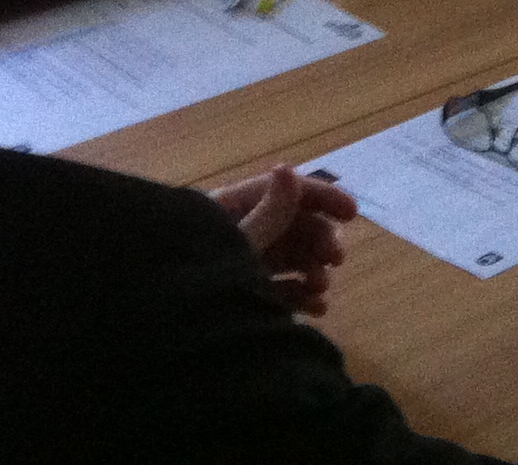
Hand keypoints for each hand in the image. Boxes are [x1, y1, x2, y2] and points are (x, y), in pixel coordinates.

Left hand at [211, 164, 358, 316]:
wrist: (164, 348)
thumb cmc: (198, 283)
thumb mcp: (237, 246)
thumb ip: (269, 213)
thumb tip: (289, 169)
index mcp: (230, 211)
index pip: (282, 189)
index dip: (320, 197)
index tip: (352, 213)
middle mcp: (240, 233)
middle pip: (293, 225)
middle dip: (320, 241)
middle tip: (336, 260)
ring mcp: (243, 267)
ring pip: (292, 259)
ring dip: (314, 271)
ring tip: (320, 289)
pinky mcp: (246, 299)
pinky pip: (282, 290)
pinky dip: (302, 296)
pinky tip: (316, 308)